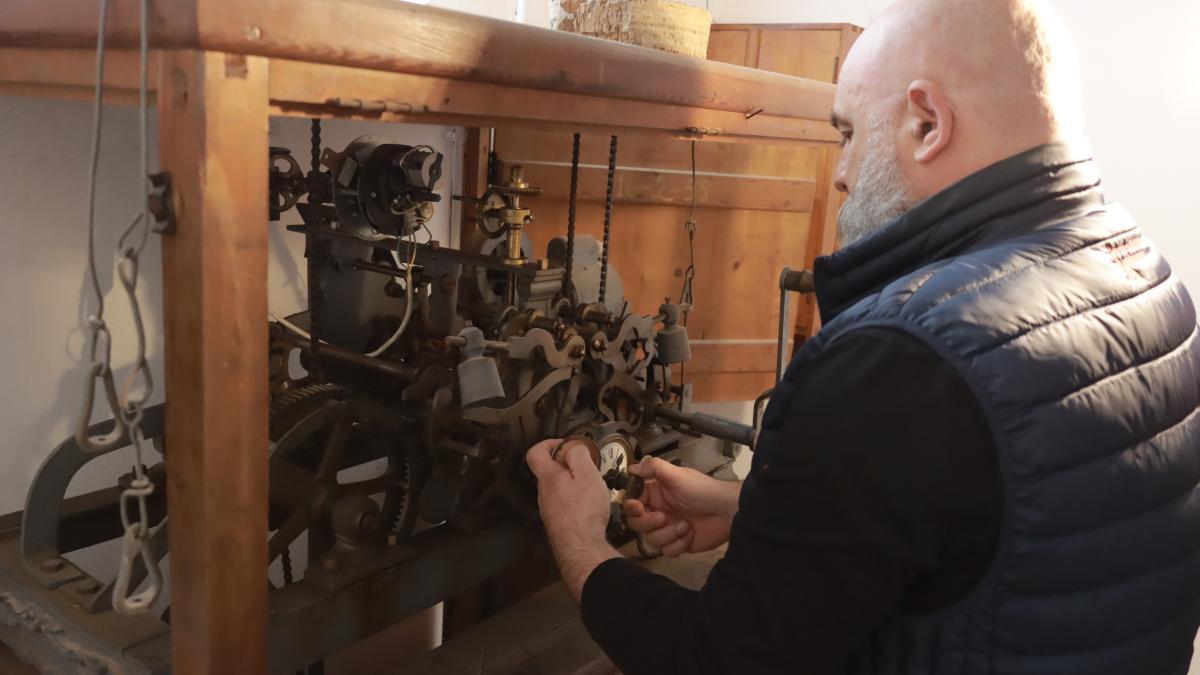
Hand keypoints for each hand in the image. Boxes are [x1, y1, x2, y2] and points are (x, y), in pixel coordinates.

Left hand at [526, 438, 620, 600]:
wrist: (580, 548)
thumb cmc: (584, 509)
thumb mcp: (586, 474)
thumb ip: (578, 455)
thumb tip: (572, 446)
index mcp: (547, 477)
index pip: (534, 452)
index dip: (548, 443)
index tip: (566, 445)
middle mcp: (543, 493)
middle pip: (549, 471)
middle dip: (567, 465)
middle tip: (587, 467)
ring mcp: (548, 510)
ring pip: (558, 489)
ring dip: (572, 483)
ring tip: (592, 487)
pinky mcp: (558, 523)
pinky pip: (564, 504)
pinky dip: (575, 499)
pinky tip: (590, 506)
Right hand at [623, 457, 740, 557]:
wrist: (728, 511)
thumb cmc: (704, 490)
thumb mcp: (678, 475)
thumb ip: (654, 467)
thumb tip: (632, 466)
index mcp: (657, 494)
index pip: (633, 503)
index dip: (632, 507)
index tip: (638, 507)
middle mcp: (660, 511)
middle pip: (638, 524)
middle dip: (648, 522)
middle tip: (663, 517)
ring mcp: (668, 529)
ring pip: (652, 539)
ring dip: (668, 533)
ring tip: (685, 525)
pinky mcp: (679, 543)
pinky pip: (667, 551)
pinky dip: (679, 544)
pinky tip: (690, 534)